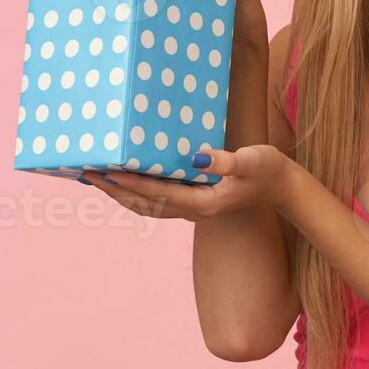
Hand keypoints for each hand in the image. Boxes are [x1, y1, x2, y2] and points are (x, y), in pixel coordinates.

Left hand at [82, 145, 301, 221]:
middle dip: (113, 190)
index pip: (156, 194)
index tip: (105, 170)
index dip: (129, 183)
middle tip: (85, 173)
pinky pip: (156, 199)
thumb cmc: (269, 171)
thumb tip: (196, 158)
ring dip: (119, 193)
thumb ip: (226, 162)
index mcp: (201, 204)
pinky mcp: (193, 199)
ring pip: (146, 205)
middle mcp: (192, 210)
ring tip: (94, 179)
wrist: (283, 188)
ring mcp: (192, 207)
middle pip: (143, 204)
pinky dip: (134, 191)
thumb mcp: (251, 161)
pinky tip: (125, 178)